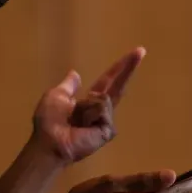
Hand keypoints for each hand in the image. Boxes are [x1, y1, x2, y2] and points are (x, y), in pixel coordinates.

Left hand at [32, 48, 144, 163]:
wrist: (50, 142)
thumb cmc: (49, 121)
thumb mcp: (56, 96)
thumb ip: (68, 86)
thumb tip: (76, 73)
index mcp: (88, 101)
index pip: (108, 81)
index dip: (119, 68)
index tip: (136, 54)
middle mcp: (100, 109)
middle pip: (118, 86)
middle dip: (128, 69)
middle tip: (141, 50)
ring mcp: (106, 120)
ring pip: (104, 99)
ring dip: (87, 106)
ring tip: (76, 121)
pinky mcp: (108, 130)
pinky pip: (103, 110)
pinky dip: (91, 114)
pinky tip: (84, 127)